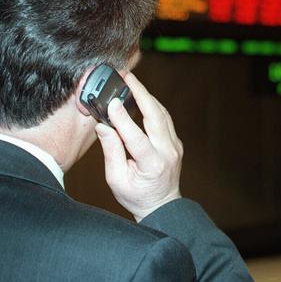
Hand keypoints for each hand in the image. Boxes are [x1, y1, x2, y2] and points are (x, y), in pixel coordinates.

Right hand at [95, 73, 182, 221]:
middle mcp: (168, 152)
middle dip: (141, 94)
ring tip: (131, 82)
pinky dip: (152, 106)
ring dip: (147, 96)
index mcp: (152, 165)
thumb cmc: (136, 196)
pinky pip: (164, 119)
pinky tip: (141, 97)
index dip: (123, 120)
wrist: (162, 204)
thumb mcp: (116, 179)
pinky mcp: (175, 142)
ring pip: (162, 114)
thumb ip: (111, 152)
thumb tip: (104, 126)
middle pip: (156, 117)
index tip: (112, 103)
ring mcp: (174, 146)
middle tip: (127, 77)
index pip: (137, 138)